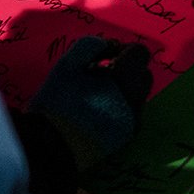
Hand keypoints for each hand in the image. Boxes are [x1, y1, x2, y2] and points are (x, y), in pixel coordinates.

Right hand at [29, 37, 153, 171]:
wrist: (50, 148)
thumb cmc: (57, 103)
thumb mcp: (67, 64)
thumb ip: (90, 45)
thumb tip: (110, 45)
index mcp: (124, 80)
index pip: (140, 54)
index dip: (122, 50)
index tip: (103, 57)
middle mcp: (135, 100)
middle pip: (143, 75)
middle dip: (126, 70)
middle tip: (98, 75)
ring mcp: (133, 120)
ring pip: (137, 96)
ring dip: (123, 90)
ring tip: (94, 96)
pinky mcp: (126, 137)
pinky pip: (131, 114)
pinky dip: (120, 108)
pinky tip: (96, 113)